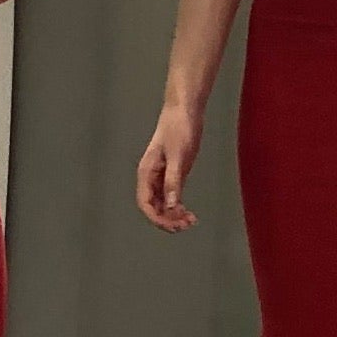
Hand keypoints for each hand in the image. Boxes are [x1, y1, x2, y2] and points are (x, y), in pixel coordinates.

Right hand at [137, 100, 202, 231]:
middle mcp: (151, 177)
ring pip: (162, 204)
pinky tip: (189, 212)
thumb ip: (174, 181)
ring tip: (190, 221)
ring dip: (173, 216)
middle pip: (153, 207)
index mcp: (146, 172)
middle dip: (167, 220)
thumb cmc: (179, 128)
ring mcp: (161, 176)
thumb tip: (172, 206)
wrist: (184, 110)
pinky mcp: (172, 173)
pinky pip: (171, 197)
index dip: (157, 218)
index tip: (173, 226)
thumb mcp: (178, 157)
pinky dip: (178, 207)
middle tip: (186, 225)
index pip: (146, 204)